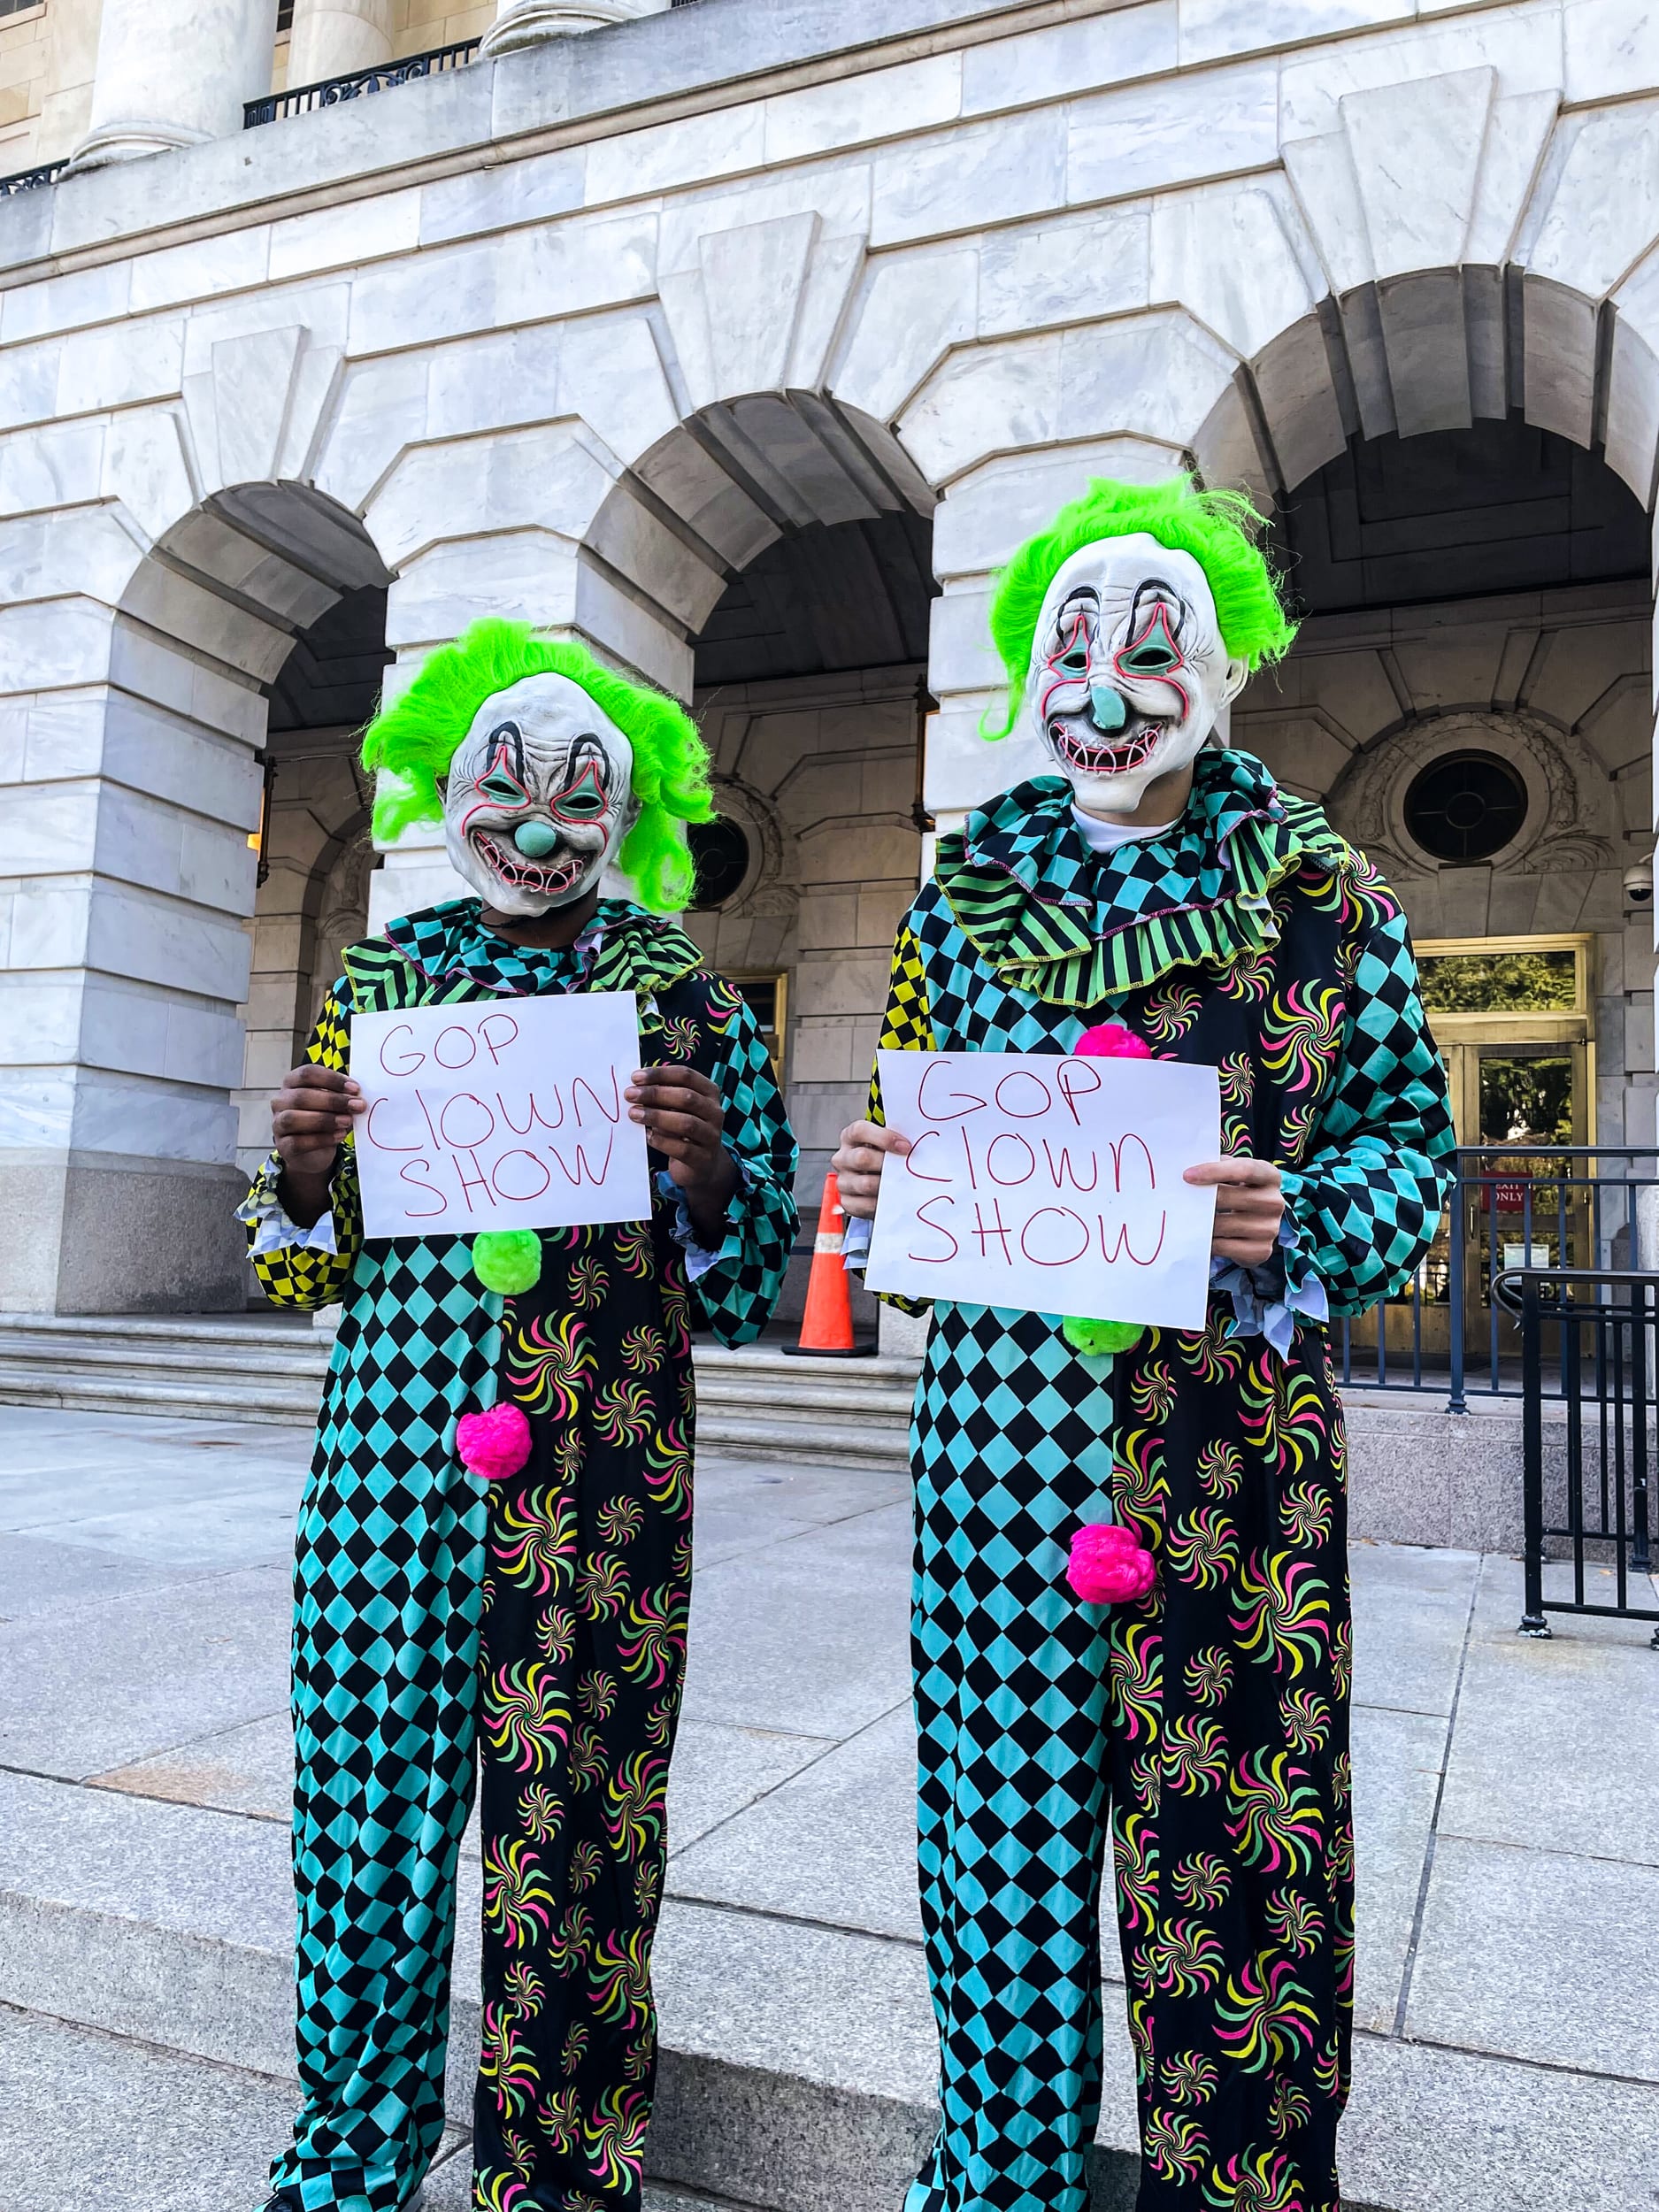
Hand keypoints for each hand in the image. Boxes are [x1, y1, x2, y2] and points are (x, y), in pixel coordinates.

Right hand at [271, 1064, 364, 1225]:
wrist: (313, 1152)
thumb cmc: (325, 1120)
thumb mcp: (334, 1104)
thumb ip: (342, 1096)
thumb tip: (359, 1096)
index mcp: (293, 1082)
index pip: (308, 1073)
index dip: (332, 1079)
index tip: (355, 1089)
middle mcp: (281, 1101)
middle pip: (302, 1096)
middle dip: (333, 1101)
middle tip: (358, 1106)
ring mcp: (278, 1124)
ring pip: (294, 1118)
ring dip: (325, 1119)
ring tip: (348, 1121)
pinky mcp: (283, 1146)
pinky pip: (298, 1142)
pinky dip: (321, 1139)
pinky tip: (339, 1136)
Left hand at [627, 1064, 737, 1243]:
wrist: (708, 1173)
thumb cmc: (685, 1135)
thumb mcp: (678, 1112)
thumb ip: (662, 1097)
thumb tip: (629, 1083)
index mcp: (710, 1095)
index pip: (688, 1076)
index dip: (661, 1074)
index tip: (635, 1075)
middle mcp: (716, 1114)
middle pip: (687, 1097)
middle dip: (656, 1094)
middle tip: (628, 1094)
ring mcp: (712, 1139)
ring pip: (686, 1121)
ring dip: (656, 1116)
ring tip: (632, 1114)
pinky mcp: (702, 1162)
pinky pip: (680, 1148)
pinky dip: (660, 1140)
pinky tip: (644, 1137)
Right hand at [831, 1120, 912, 1219]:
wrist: (875, 1181)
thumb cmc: (883, 1158)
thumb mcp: (887, 1144)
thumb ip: (897, 1140)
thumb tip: (918, 1142)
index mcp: (851, 1137)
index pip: (860, 1131)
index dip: (884, 1138)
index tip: (906, 1146)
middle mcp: (843, 1158)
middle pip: (861, 1158)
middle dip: (887, 1163)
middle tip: (906, 1167)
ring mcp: (843, 1181)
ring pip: (864, 1184)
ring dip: (887, 1185)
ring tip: (903, 1183)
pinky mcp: (847, 1201)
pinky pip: (864, 1204)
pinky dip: (881, 1202)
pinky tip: (892, 1197)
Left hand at [1183, 1156, 1285, 1267]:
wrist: (1257, 1223)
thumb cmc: (1239, 1191)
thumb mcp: (1234, 1173)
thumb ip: (1218, 1166)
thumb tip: (1190, 1171)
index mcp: (1270, 1176)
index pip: (1244, 1169)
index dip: (1214, 1171)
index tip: (1187, 1175)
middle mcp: (1275, 1202)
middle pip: (1231, 1198)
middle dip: (1202, 1199)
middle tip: (1180, 1200)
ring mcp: (1270, 1228)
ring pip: (1225, 1225)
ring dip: (1201, 1222)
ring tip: (1186, 1218)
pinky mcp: (1261, 1250)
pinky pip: (1225, 1247)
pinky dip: (1208, 1242)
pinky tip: (1199, 1235)